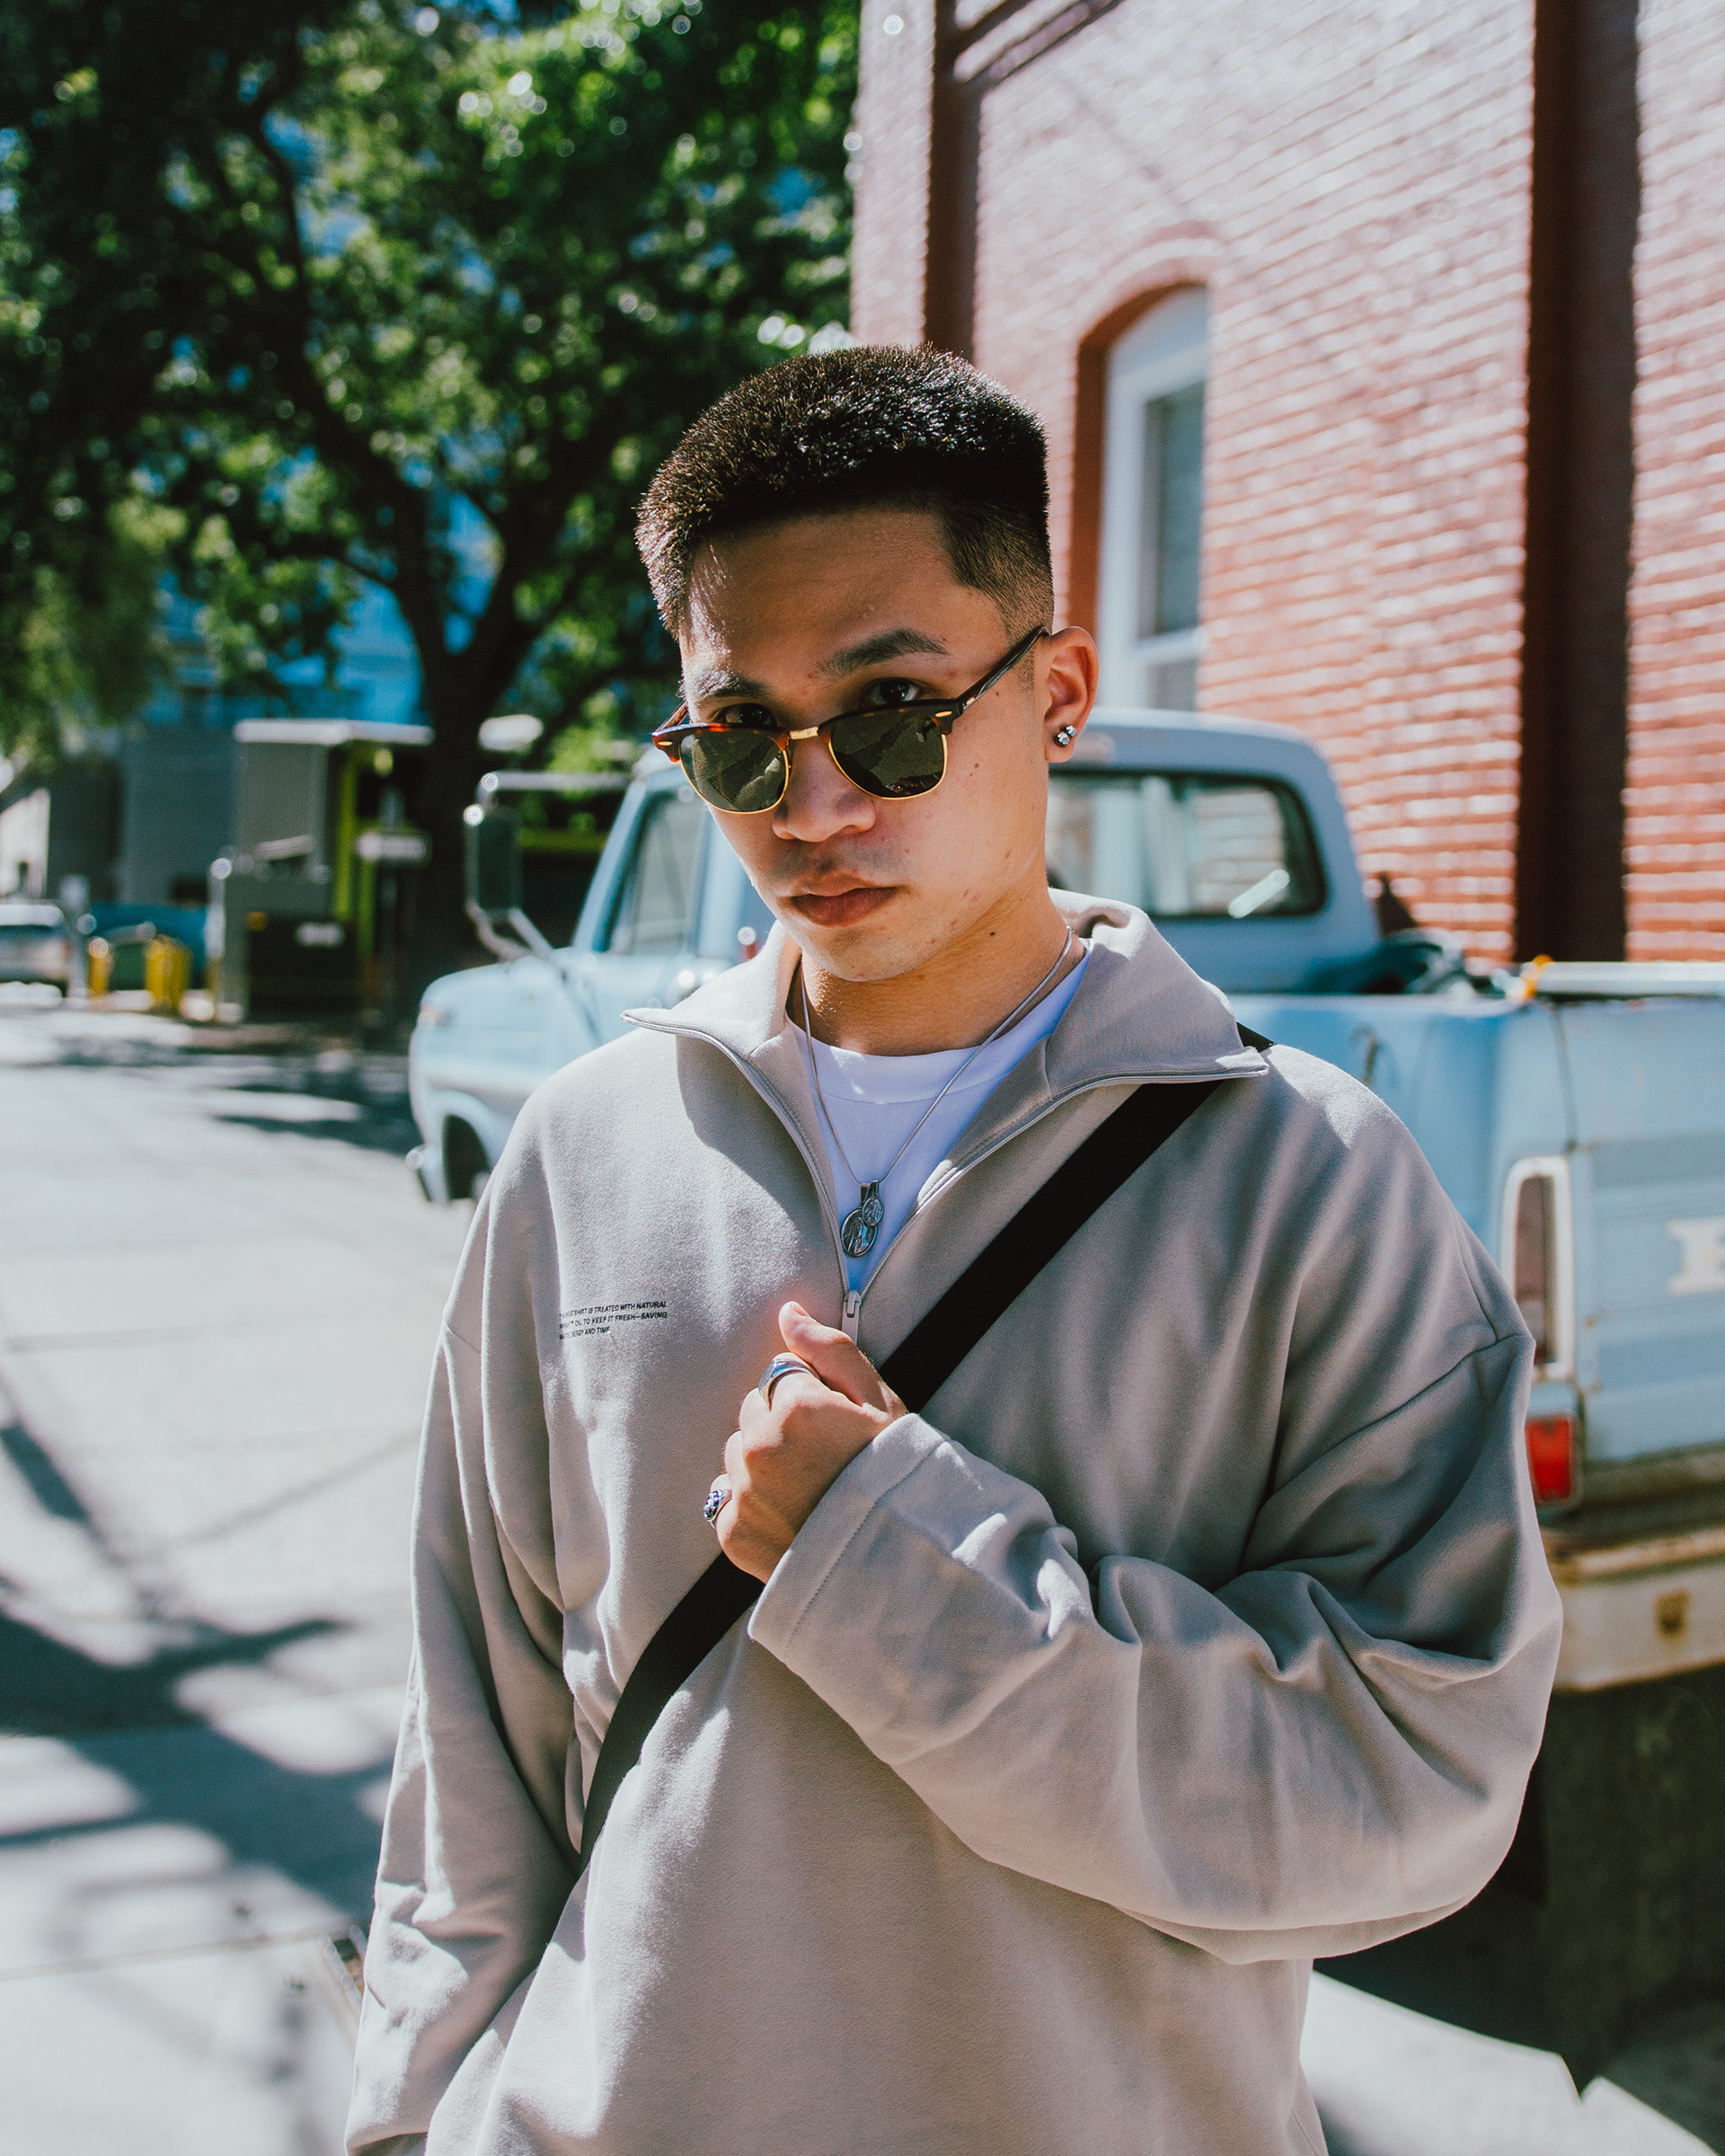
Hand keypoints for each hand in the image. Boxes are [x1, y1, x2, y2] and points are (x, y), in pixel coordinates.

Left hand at [713, 1301, 905, 1581]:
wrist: (898, 1564)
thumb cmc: (897, 1477)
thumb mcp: (880, 1404)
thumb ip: (831, 1351)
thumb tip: (788, 1314)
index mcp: (797, 1407)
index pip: (780, 1373)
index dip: (812, 1396)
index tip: (836, 1425)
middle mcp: (761, 1446)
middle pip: (754, 1410)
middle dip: (781, 1424)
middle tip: (825, 1458)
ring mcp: (744, 1491)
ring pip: (738, 1452)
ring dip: (763, 1461)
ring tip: (809, 1489)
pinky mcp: (733, 1531)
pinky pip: (726, 1497)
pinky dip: (751, 1503)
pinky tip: (789, 1515)